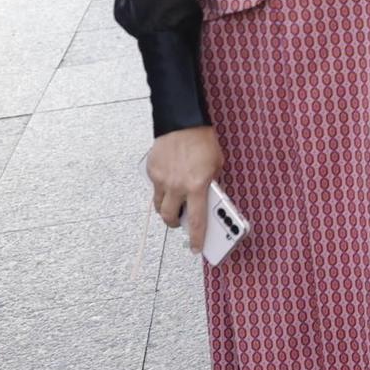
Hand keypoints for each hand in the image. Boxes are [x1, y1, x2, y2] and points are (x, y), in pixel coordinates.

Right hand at [147, 125, 223, 252]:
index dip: (197, 238)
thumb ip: (212, 185)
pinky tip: (169, 180)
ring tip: (174, 204)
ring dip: (166, 209)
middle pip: (170, 218)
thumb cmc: (203, 141)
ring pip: (159, 206)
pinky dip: (162, 189)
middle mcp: (177, 186)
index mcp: (197, 186)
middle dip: (175, 223)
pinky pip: (155, 188)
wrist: (183, 122)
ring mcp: (162, 179)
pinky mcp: (152, 171)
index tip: (196, 248)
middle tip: (180, 222)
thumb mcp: (217, 166)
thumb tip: (208, 200)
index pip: (197, 221)